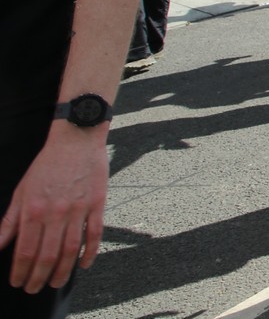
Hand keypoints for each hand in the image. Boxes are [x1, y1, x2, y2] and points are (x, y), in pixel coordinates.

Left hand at [0, 124, 108, 292]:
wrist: (76, 141)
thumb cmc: (47, 165)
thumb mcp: (21, 191)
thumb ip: (10, 221)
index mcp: (33, 210)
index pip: (24, 250)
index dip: (20, 271)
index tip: (17, 282)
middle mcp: (55, 213)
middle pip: (46, 255)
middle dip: (38, 276)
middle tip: (34, 288)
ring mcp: (78, 210)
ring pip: (70, 249)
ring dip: (62, 271)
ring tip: (55, 283)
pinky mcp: (97, 205)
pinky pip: (94, 234)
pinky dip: (89, 252)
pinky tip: (83, 264)